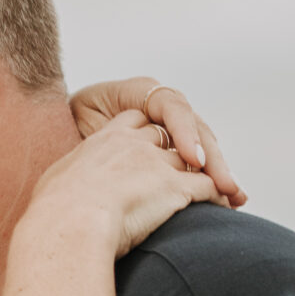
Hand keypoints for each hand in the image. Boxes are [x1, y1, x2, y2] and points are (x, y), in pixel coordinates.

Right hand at [25, 110, 220, 258]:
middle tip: (199, 166)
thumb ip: (66, 179)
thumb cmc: (53, 212)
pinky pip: (208, 186)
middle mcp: (135, 143)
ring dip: (210, 173)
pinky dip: (219, 195)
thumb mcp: (54, 183)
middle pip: (168, 137)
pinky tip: (225, 207)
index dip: (147, 132)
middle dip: (185, 150)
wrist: (69, 223)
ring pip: (193, 160)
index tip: (154, 145)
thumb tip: (57, 194)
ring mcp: (158, 162)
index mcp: (105, 138)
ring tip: (223, 192)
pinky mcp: (176, 186)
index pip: (135, 120)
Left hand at [70, 76, 245, 206]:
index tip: (193, 162)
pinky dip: (212, 184)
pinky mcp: (173, 156)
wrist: (58, 160)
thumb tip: (122, 137)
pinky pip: (197, 167)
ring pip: (202, 148)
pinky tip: (229, 202)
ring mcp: (169, 132)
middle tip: (227, 186)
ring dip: (219, 172)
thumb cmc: (63, 134)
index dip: (185, 132)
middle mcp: (158, 109)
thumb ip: (106, 127)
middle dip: (213, 158)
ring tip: (236, 197)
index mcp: (137, 93)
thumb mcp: (80, 122)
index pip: (171, 106)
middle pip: (195, 128)